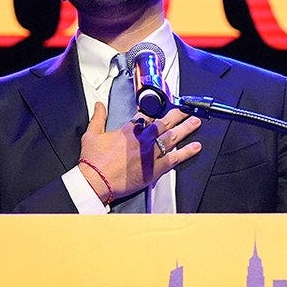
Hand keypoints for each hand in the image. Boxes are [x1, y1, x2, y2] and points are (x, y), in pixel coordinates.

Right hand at [77, 102, 202, 201]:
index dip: (156, 112)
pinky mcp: (155, 168)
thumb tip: (99, 105)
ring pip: (172, 138)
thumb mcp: (91, 134)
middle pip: (163, 124)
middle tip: (186, 111)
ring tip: (195, 122)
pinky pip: (175, 158)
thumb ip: (98, 118)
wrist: (95, 180)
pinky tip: (195, 147)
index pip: (145, 117)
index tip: (163, 109)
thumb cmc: (93, 161)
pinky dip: (186, 152)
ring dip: (186, 129)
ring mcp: (150, 153)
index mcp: (128, 131)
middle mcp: (142, 139)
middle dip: (177, 116)